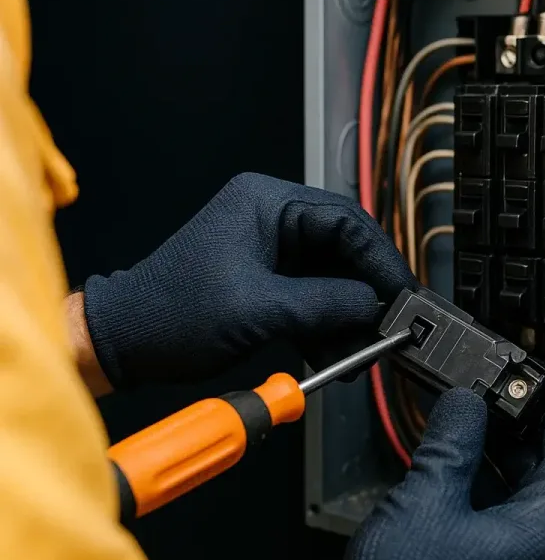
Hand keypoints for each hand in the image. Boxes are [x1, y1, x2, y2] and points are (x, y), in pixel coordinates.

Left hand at [83, 173, 415, 387]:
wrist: (127, 344)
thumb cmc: (171, 314)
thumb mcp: (259, 309)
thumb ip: (327, 304)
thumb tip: (376, 306)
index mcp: (266, 203)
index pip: (347, 222)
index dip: (381, 260)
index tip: (403, 294)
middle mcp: (272, 220)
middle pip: (343, 252)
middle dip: (366, 294)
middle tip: (390, 327)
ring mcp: (270, 252)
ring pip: (331, 280)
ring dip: (348, 318)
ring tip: (361, 353)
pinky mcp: (267, 282)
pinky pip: (312, 300)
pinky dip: (326, 327)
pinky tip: (337, 355)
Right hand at [304, 388, 544, 559]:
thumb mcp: (428, 494)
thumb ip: (453, 438)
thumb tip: (466, 403)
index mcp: (539, 536)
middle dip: (527, 430)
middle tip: (503, 398)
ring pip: (525, 499)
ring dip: (503, 456)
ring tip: (475, 424)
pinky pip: (503, 520)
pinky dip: (486, 485)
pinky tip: (456, 467)